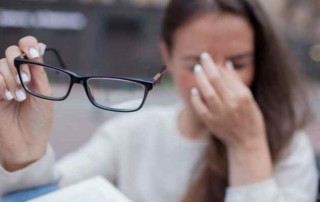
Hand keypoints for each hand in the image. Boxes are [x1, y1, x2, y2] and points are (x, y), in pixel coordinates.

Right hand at [0, 36, 52, 170]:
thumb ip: (38, 72)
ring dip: (10, 80)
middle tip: (26, 84)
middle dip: (19, 67)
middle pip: (10, 53)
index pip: (26, 48)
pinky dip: (0, 84)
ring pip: (0, 65)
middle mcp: (15, 75)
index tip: (33, 54)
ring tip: (18, 98)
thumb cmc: (38, 120)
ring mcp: (1, 83)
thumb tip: (40, 47)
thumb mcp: (43, 94)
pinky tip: (6, 97)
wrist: (26, 144)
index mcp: (31, 73)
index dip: (28, 44)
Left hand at [190, 53, 266, 150]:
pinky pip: (200, 108)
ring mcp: (221, 114)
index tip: (208, 57)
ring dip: (200, 79)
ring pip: (207, 92)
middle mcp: (232, 104)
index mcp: (242, 96)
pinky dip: (196, 98)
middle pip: (215, 80)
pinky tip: (194, 90)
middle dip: (207, 67)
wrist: (246, 141)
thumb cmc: (250, 117)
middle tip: (202, 58)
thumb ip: (236, 81)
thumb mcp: (248, 98)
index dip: (214, 64)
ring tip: (197, 69)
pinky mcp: (211, 122)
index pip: (225, 75)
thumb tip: (226, 64)